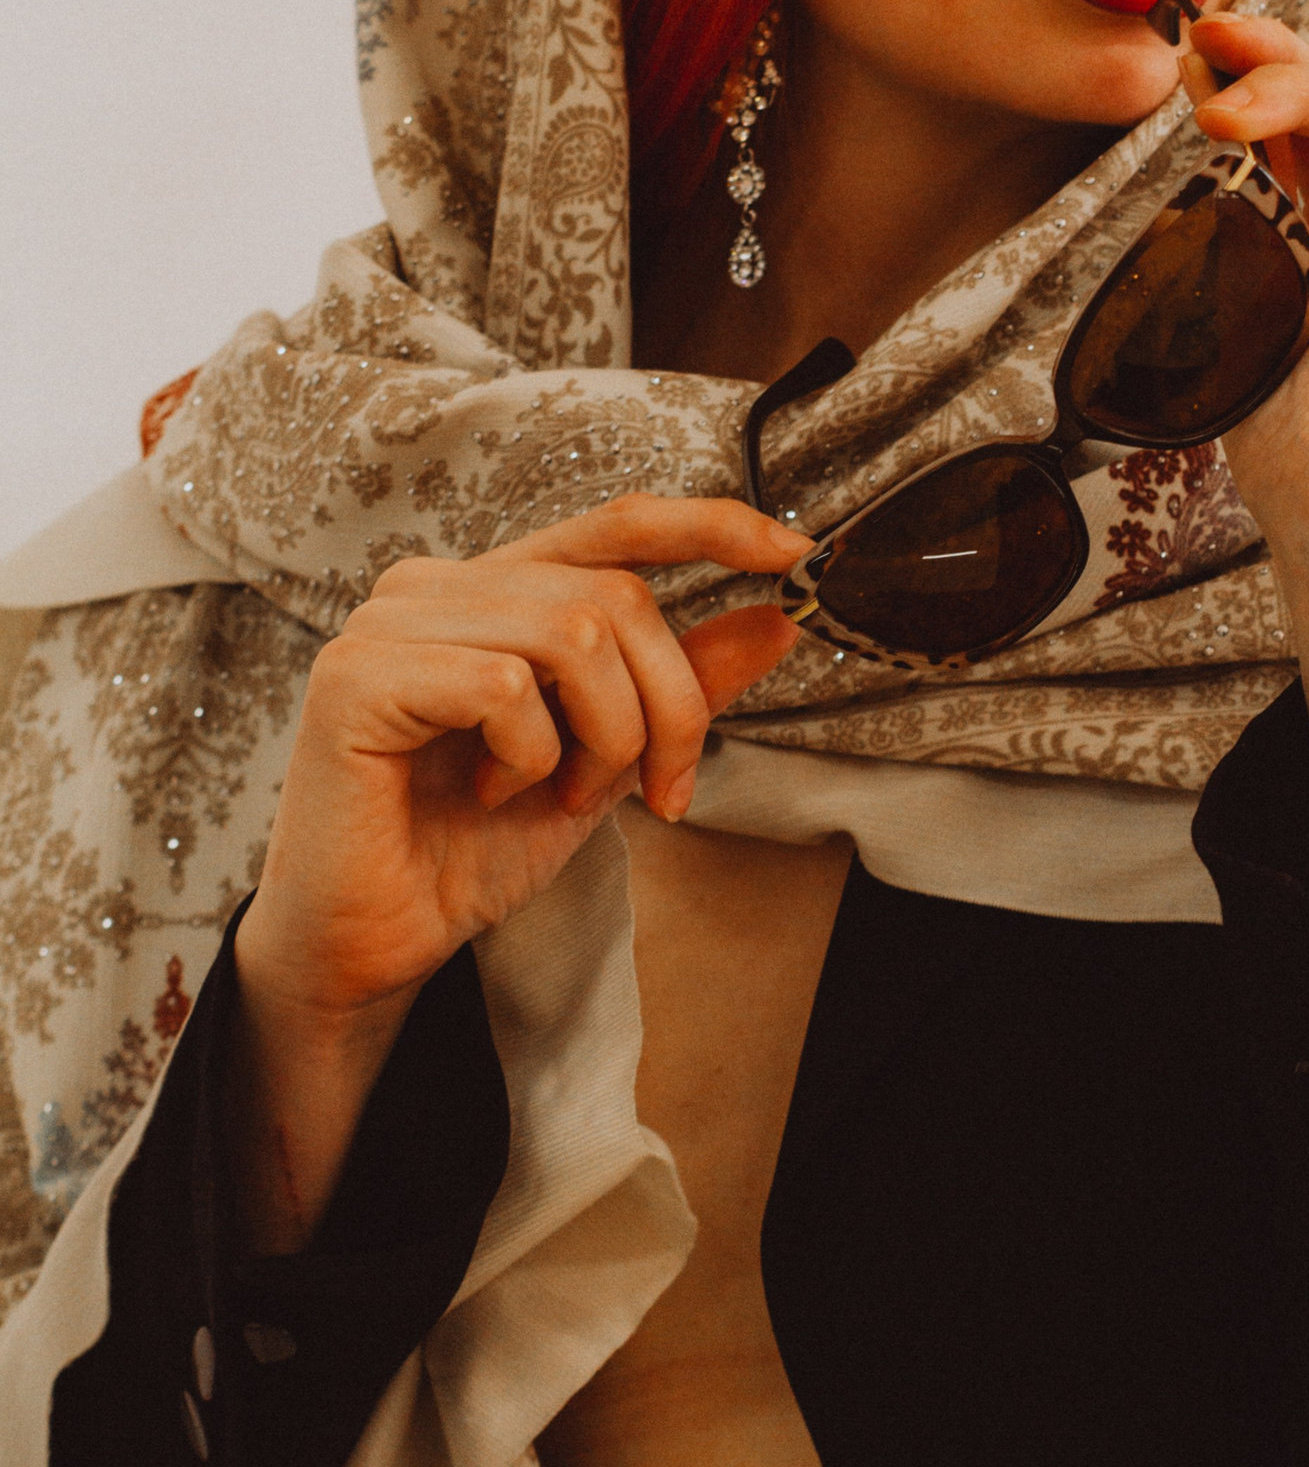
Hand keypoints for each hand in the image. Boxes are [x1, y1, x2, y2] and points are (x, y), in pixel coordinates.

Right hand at [240, 495, 806, 1028]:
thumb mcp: (605, 759)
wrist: (376, 942)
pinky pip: (504, 684)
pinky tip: (495, 792)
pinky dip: (531, 755)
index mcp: (493, 590)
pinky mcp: (358, 675)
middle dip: (666, 706)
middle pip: (615, 595)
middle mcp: (437, 584)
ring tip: (560, 793)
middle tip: (655, 790)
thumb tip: (777, 620)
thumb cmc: (472, 847)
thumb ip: (679, 685)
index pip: (613, 524)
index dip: (706, 524)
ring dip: (602, 737)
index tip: (792, 550)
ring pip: (574, 632)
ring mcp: (390, 621)